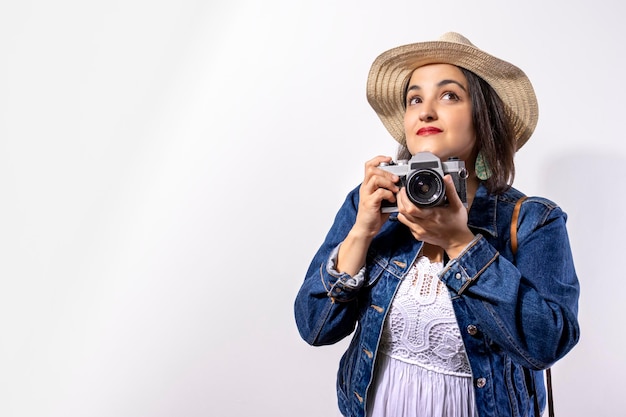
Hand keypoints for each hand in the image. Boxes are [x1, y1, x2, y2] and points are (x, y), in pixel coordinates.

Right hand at [336, 156, 400, 275]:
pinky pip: (379, 192)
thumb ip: (389, 190)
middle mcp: (365, 188)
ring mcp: (366, 195)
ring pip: (375, 178)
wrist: (366, 229)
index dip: (379, 159)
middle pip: (372, 169)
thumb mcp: (383, 199)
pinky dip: (388, 194)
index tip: (389, 159)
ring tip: (395, 189)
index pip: (369, 165)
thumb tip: (402, 184)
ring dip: (388, 182)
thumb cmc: (374, 215)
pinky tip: (392, 199)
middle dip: (387, 172)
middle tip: (396, 179)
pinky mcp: (369, 203)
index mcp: (368, 185)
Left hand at [396, 175, 474, 258]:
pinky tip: (411, 212)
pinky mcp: (418, 236)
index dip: (403, 197)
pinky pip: (407, 225)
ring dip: (401, 209)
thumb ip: (451, 190)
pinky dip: (406, 217)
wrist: (457, 241)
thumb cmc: (457, 224)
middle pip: (402, 212)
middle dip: (400, 200)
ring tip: (404, 201)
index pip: (410, 208)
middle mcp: (422, 225)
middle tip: (402, 193)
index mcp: (431, 216)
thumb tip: (446, 178)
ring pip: (402, 218)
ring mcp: (419, 231)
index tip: (405, 189)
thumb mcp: (457, 205)